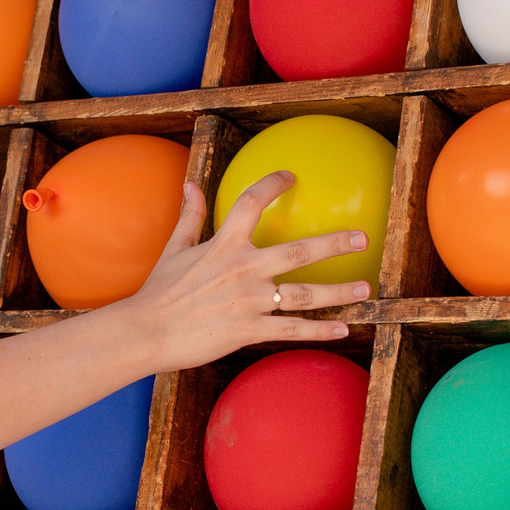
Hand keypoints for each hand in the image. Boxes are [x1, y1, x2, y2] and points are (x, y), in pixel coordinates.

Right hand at [110, 171, 366, 372]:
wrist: (144, 332)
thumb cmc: (158, 292)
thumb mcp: (174, 249)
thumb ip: (190, 216)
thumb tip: (190, 184)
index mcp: (224, 245)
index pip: (252, 202)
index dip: (273, 185)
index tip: (290, 177)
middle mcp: (242, 269)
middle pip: (299, 251)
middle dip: (334, 243)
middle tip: (362, 238)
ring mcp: (249, 302)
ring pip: (304, 295)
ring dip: (339, 292)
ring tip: (365, 288)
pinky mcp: (248, 331)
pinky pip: (291, 330)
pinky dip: (319, 330)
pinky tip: (343, 328)